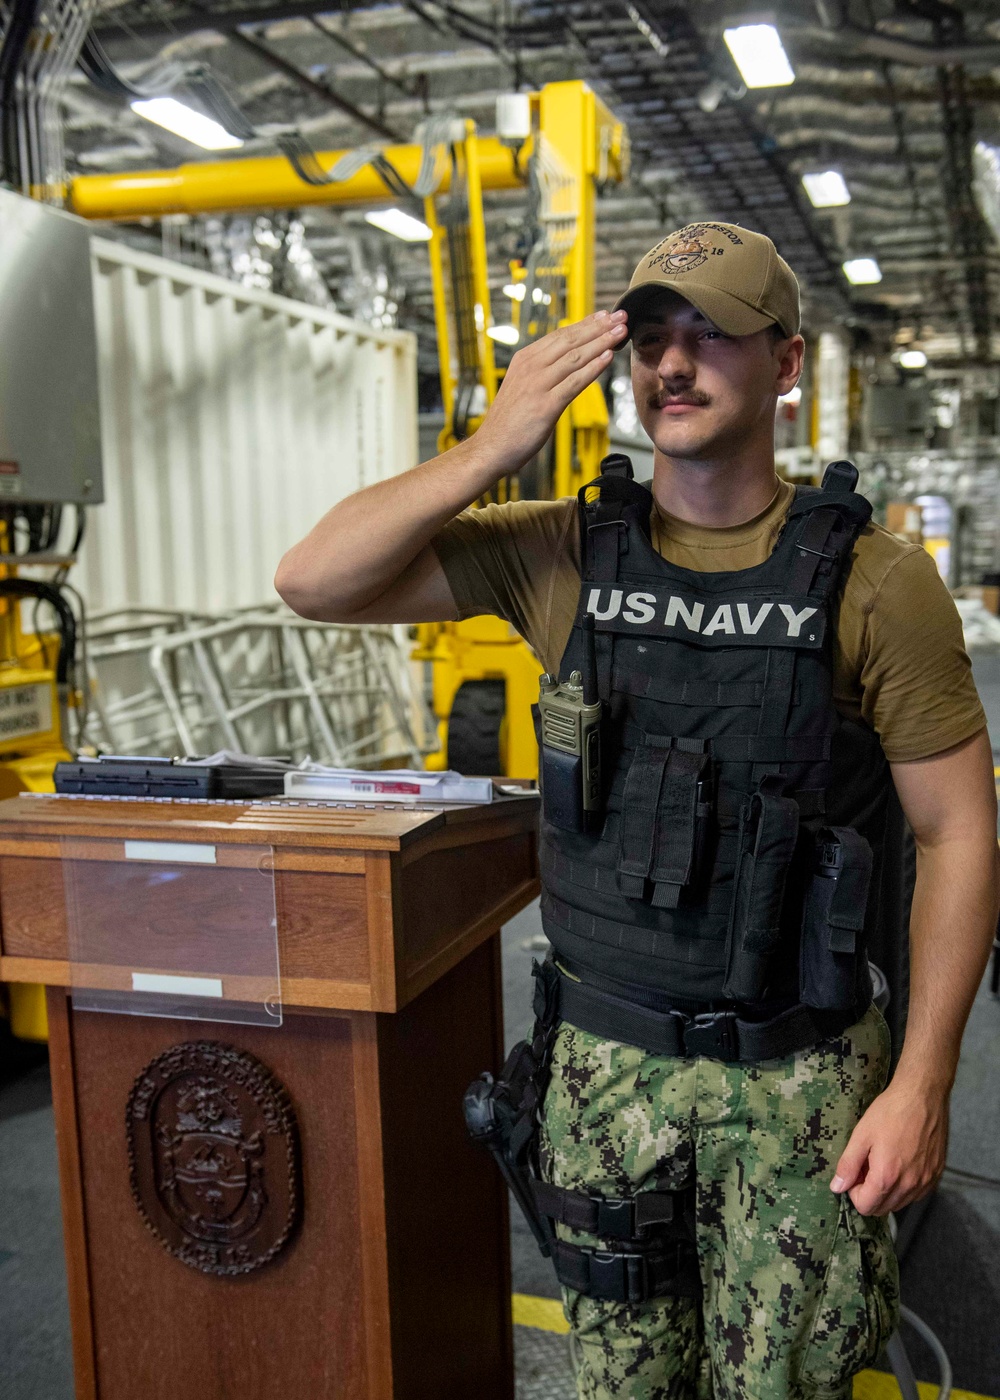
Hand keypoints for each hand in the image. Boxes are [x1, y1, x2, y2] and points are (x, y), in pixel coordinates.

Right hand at [476, 310, 628, 471]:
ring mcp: (538, 385)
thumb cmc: (508, 422)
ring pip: (575, 358)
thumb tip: (566, 361)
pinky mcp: (545, 406)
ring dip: (601, 342)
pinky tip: (608, 358)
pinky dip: (593, 368)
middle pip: (570, 341)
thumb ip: (541, 371)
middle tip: (620, 317)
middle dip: (598, 327)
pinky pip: (574, 383)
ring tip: (620, 332)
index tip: (604, 315)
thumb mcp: (521, 386)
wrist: (490, 448)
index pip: (560, 335)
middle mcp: (531, 367)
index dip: (585, 323)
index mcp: (525, 359)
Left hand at [830, 1074, 948, 1215]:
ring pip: (900, 1203)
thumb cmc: (890, 1111)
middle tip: (867, 1167)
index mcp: (887, 1177)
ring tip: (884, 1162)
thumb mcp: (861, 1135)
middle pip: (882, 1209)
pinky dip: (905, 1187)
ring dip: (887, 1191)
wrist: (923, 1095)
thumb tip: (837, 1187)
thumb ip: (848, 1165)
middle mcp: (909, 1185)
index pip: (865, 1206)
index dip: (854, 1192)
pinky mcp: (937, 1174)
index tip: (855, 1172)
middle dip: (869, 1193)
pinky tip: (901, 1163)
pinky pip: (917, 1194)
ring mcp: (926, 1181)